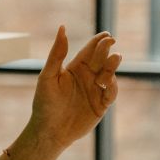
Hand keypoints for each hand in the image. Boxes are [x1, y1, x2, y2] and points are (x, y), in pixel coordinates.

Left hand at [27, 26, 121, 149]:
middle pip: (102, 59)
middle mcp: (88, 77)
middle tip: (111, 43)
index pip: (90, 50)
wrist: (48, 131)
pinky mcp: (101, 105)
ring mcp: (96, 91)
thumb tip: (62, 28)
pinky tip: (107, 82)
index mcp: (75, 67)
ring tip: (114, 58)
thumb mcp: (48, 76)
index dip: (99, 41)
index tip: (106, 35)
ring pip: (110, 74)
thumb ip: (57, 53)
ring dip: (113, 65)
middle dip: (107, 50)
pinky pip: (111, 93)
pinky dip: (112, 86)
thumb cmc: (44, 103)